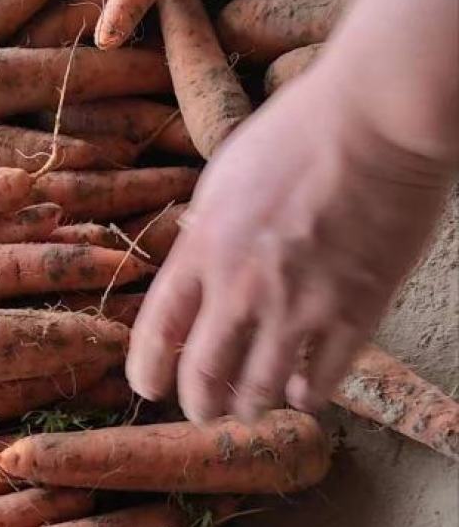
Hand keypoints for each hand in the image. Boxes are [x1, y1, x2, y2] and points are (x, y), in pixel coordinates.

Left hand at [126, 67, 451, 422]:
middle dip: (200, 404)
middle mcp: (241, 288)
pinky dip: (308, 396)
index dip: (148, 372)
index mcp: (203, 249)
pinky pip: (321, 383)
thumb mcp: (228, 175)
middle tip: (206, 410)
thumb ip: (208, 229)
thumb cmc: (304, 129)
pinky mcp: (354, 314)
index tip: (151, 388)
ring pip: (260, 392)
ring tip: (255, 407)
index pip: (156, 332)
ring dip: (252, 407)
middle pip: (203, 377)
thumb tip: (196, 259)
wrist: (379, 116)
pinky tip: (306, 392)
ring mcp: (298, 307)